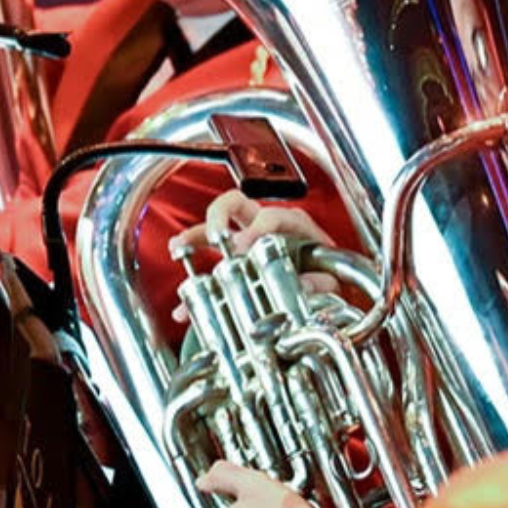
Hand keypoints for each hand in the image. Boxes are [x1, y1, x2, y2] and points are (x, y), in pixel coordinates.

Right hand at [168, 191, 340, 322]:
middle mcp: (264, 223)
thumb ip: (321, 280)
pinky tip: (184, 304)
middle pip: (234, 203)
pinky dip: (196, 284)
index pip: (271, 215)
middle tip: (214, 236)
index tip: (242, 245)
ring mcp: (245, 238)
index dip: (256, 228)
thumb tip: (307, 285)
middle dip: (219, 216)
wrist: (321, 282)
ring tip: (179, 248)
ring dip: (194, 236)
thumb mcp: (329, 276)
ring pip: (215, 227)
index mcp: (290, 222)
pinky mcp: (233, 260)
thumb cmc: (324, 270)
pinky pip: (208, 265)